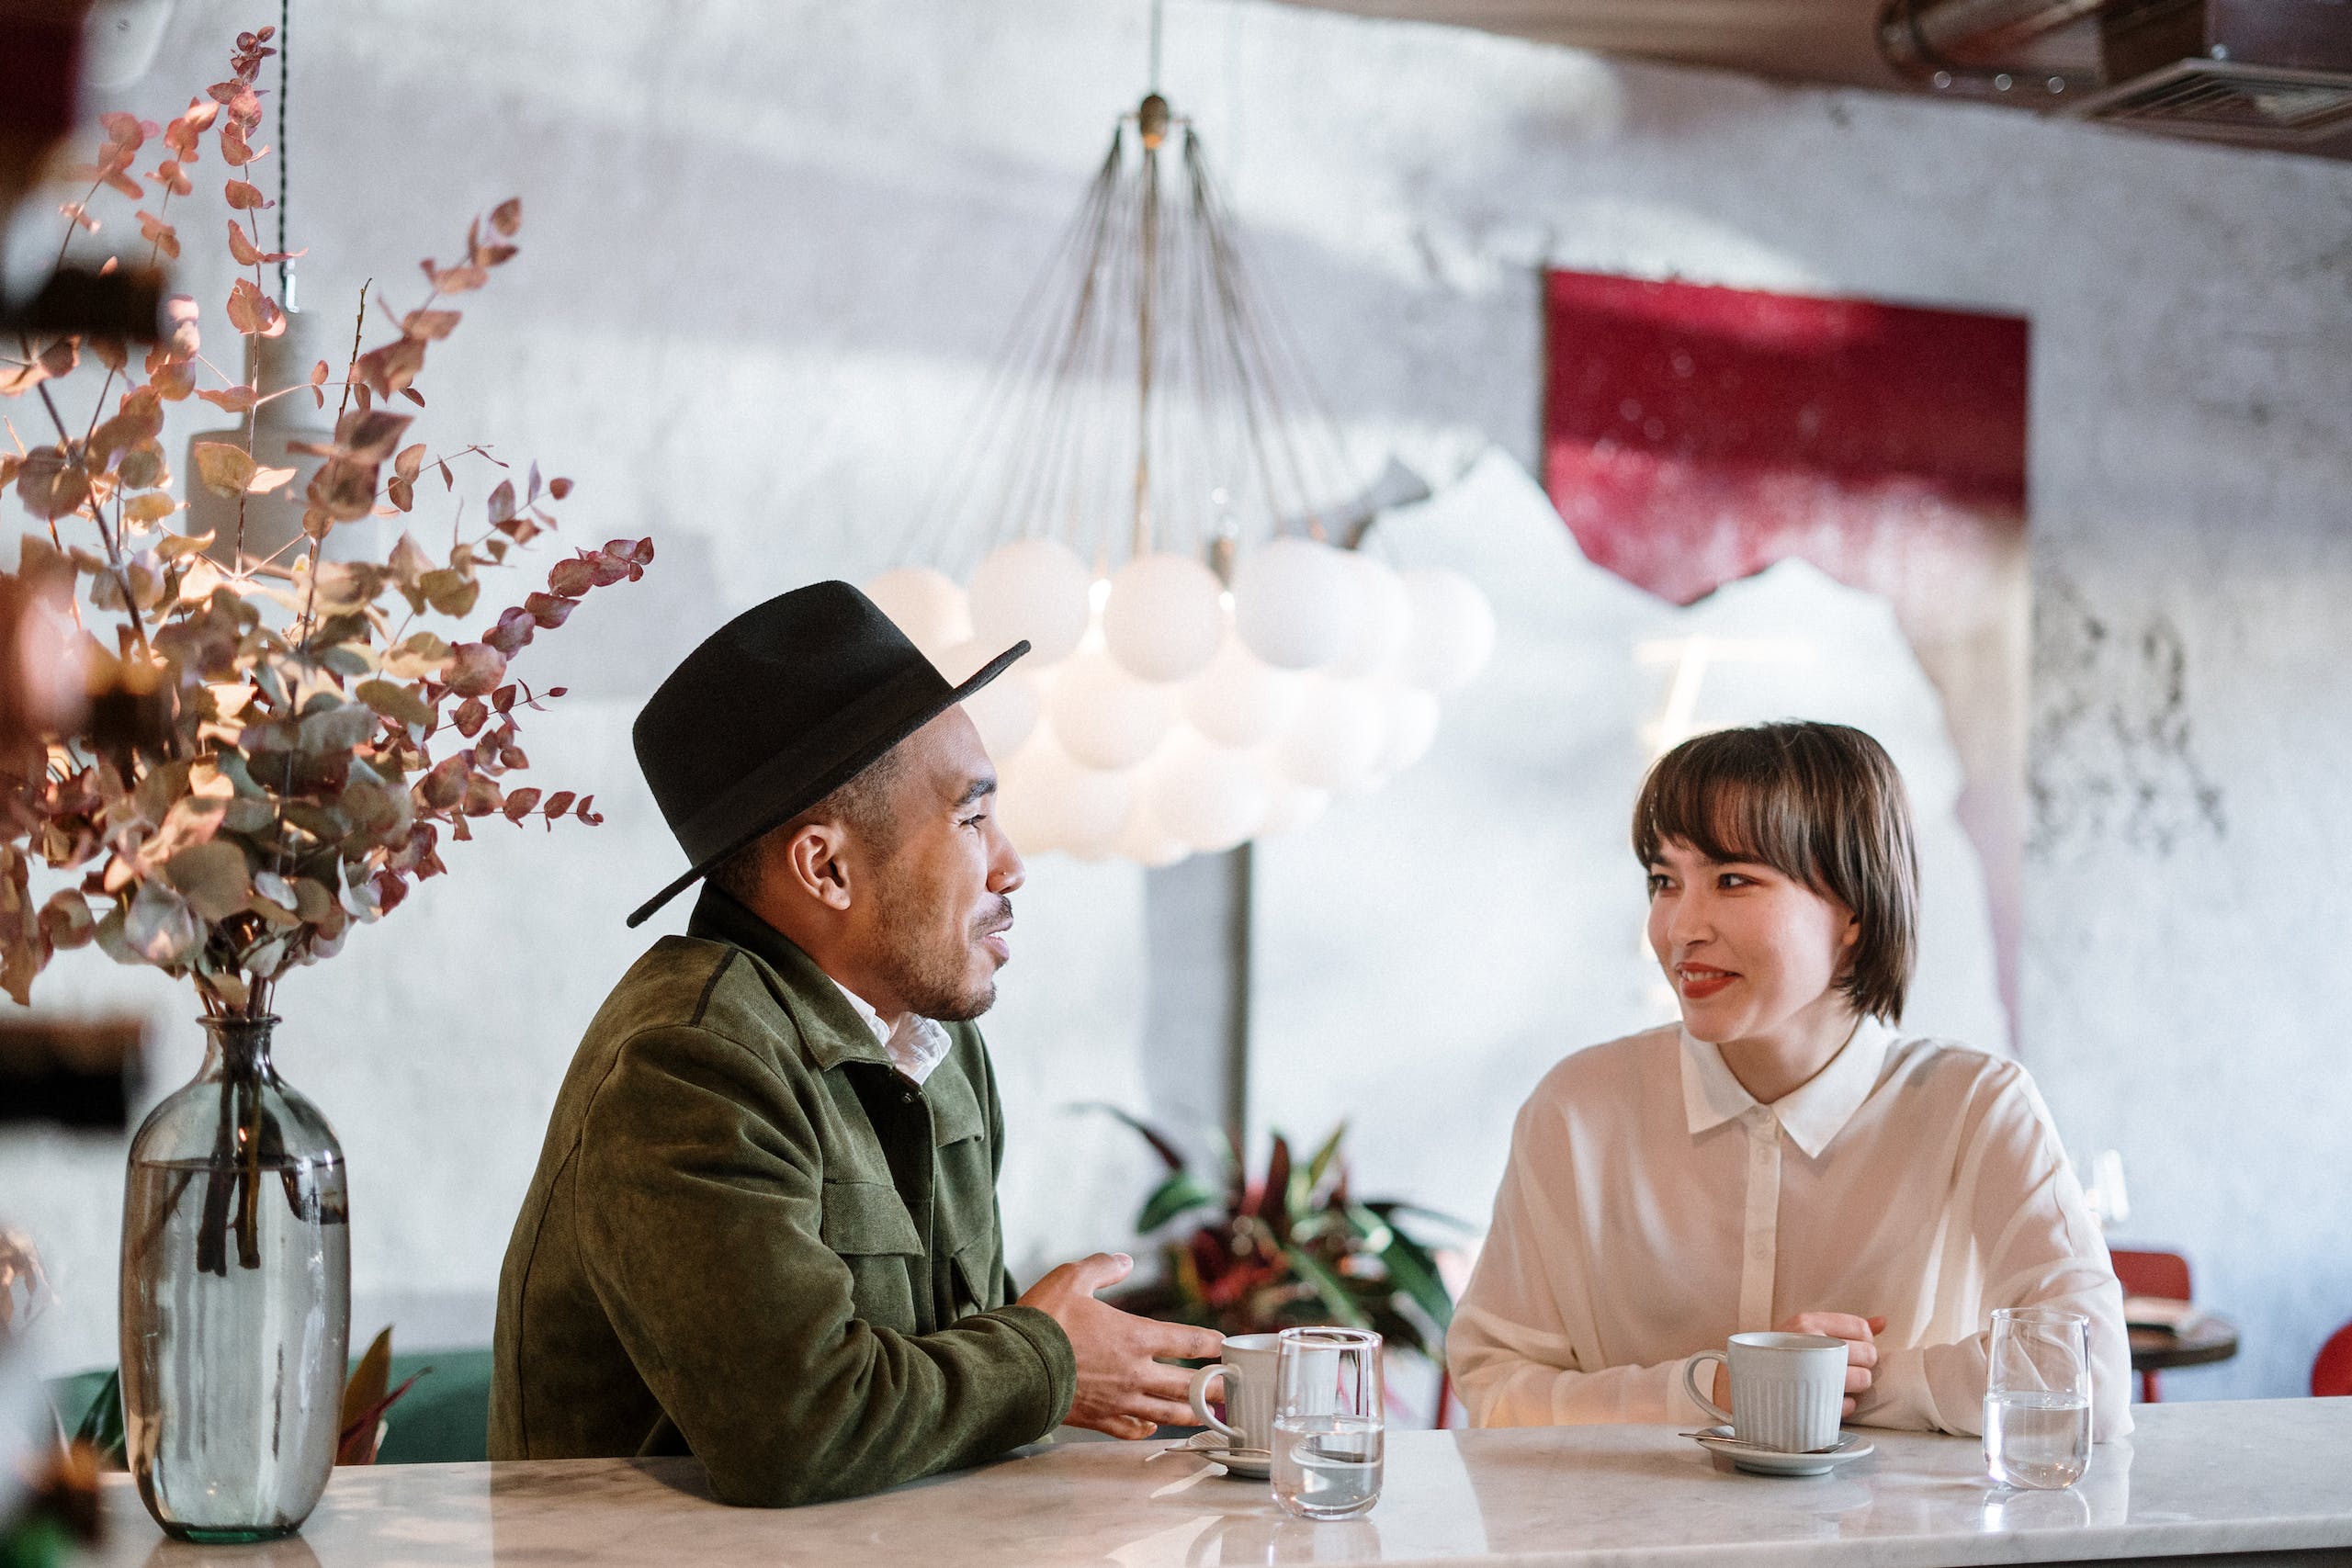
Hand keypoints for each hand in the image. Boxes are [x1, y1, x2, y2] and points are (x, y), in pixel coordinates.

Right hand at [1017, 1252, 1225, 1439]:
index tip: (1224, 1346)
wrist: (1015, 1366)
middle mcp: (1135, 1373)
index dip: (1210, 1343)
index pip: (1187, 1341)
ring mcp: (1119, 1400)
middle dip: (1216, 1387)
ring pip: (1167, 1412)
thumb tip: (1124, 1260)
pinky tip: (1153, 1426)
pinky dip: (1147, 1428)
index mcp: (1135, 1337)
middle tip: (1236, 1391)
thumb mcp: (1072, 1278)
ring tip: (1212, 1417)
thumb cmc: (1044, 1321)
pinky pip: (1131, 1429)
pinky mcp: (1098, 1419)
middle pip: (1188, 1384)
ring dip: (1193, 1414)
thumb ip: (1103, 1267)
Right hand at [1714, 1313, 1887, 1417]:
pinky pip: (1849, 1405)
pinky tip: (1828, 1399)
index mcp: (1806, 1322)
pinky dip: (1845, 1406)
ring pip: (1863, 1380)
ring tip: (1836, 1383)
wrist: (1737, 1385)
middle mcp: (1808, 1343)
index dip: (1865, 1342)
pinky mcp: (1809, 1399)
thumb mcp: (1806, 1331)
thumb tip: (1883, 1321)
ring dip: (1856, 1386)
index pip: (1862, 1329)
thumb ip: (1848, 1326)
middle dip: (1863, 1365)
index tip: (1851, 1350)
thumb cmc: (1778, 1356)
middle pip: (1868, 1355)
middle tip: (1844, 1368)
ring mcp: (1809, 1372)